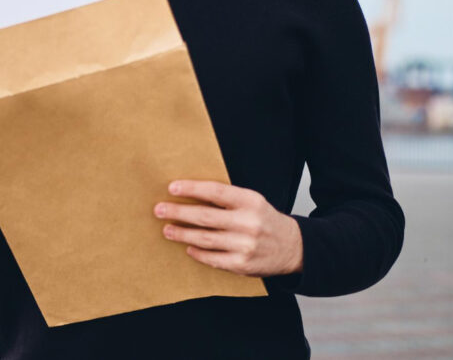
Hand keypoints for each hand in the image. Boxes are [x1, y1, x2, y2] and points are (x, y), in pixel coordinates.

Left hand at [153, 180, 302, 276]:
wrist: (293, 247)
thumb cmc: (265, 220)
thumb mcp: (252, 201)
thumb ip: (227, 199)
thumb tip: (190, 194)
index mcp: (250, 201)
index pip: (215, 192)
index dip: (192, 189)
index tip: (172, 188)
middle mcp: (248, 222)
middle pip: (205, 216)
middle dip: (178, 212)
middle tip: (159, 209)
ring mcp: (245, 245)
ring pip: (205, 239)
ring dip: (182, 233)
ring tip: (167, 229)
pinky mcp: (242, 264)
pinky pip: (212, 258)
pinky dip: (197, 252)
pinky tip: (188, 247)